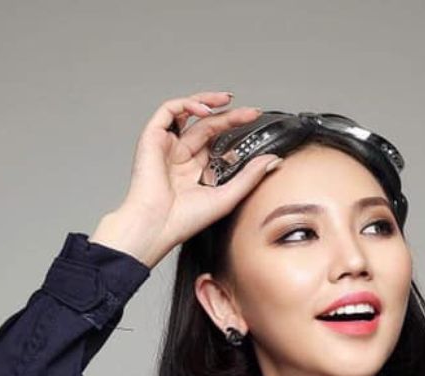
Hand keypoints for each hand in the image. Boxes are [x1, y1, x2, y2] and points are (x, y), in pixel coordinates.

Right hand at [91, 90, 281, 268]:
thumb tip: (273, 160)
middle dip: (229, 116)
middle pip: (207, 126)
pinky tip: (205, 109)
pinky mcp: (152, 138)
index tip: (255, 121)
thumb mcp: (227, 196)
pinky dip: (187, 104)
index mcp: (195, 171)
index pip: (217, 142)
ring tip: (227, 100)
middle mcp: (180, 156)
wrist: (157, 226)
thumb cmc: (184, 220)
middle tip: (250, 113)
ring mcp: (166, 146)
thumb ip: (250, 177)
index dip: (234, 130)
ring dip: (207, 102)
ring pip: (187, 113)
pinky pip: (168, 110)